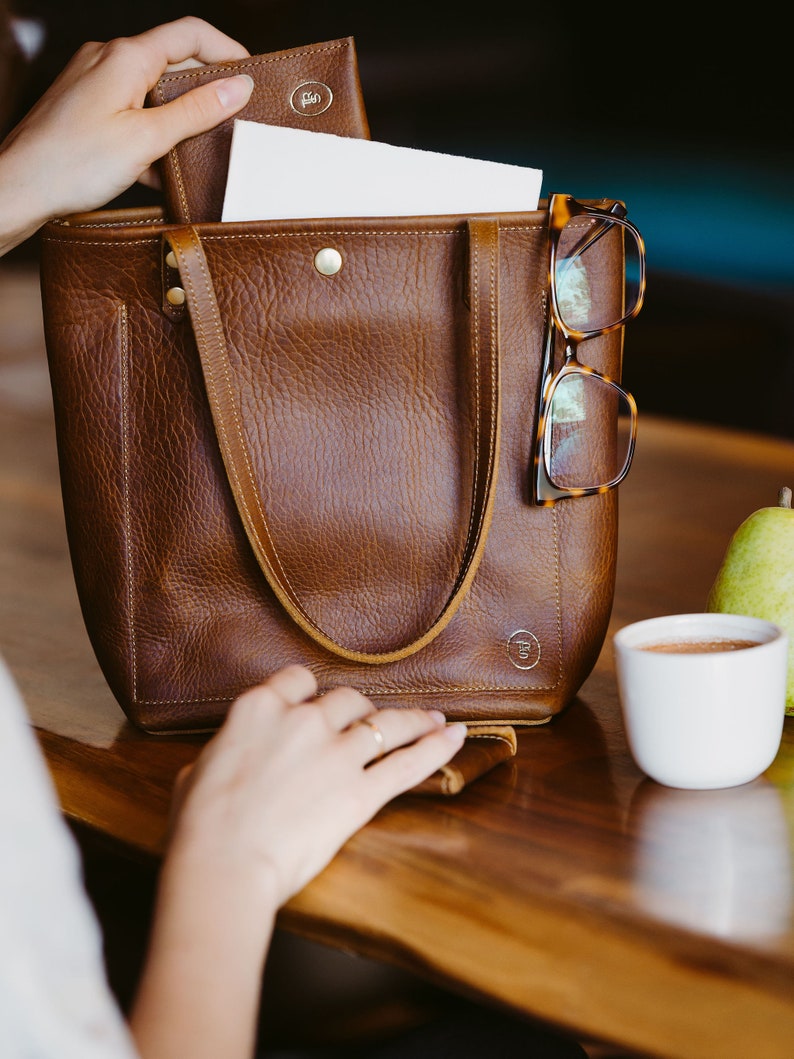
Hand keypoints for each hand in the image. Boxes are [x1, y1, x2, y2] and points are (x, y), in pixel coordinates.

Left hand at [0, 16, 252, 252]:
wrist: (18, 189)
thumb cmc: (72, 164)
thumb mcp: (147, 139)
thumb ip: (196, 111)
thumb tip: (238, 87)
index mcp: (126, 57)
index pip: (190, 34)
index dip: (227, 50)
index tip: (252, 76)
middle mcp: (108, 60)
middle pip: (173, 63)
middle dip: (205, 91)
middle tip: (233, 121)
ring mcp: (94, 85)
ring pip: (152, 92)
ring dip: (178, 120)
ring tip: (196, 152)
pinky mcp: (86, 110)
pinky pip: (131, 112)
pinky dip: (152, 135)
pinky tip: (158, 170)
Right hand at [165, 665, 467, 906]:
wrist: (223, 865)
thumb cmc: (199, 827)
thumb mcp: (198, 772)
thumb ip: (227, 751)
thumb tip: (231, 755)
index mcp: (259, 709)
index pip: (297, 680)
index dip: (310, 693)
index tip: (316, 703)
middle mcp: (303, 720)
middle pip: (346, 699)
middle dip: (359, 711)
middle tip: (368, 725)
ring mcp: (337, 753)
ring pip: (386, 722)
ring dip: (412, 718)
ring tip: (433, 718)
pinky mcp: (361, 791)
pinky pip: (408, 762)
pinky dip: (436, 747)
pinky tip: (455, 735)